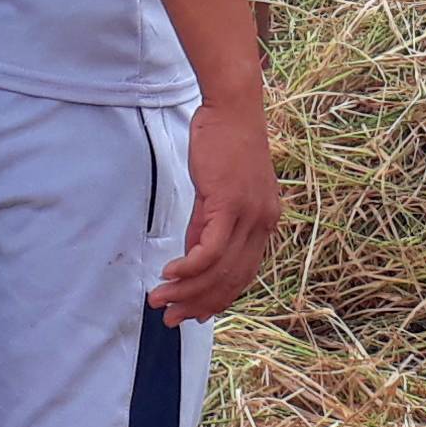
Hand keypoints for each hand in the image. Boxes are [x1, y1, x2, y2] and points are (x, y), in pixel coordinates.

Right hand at [149, 97, 282, 325]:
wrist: (232, 109)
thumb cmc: (224, 143)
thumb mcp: (217, 192)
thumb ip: (206, 225)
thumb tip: (191, 257)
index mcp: (265, 223)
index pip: (242, 275)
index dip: (216, 299)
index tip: (192, 314)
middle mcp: (263, 224)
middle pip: (231, 280)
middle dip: (197, 305)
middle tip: (170, 318)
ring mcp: (250, 216)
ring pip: (218, 270)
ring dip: (186, 291)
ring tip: (159, 300)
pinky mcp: (230, 205)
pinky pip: (209, 249)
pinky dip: (188, 268)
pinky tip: (168, 274)